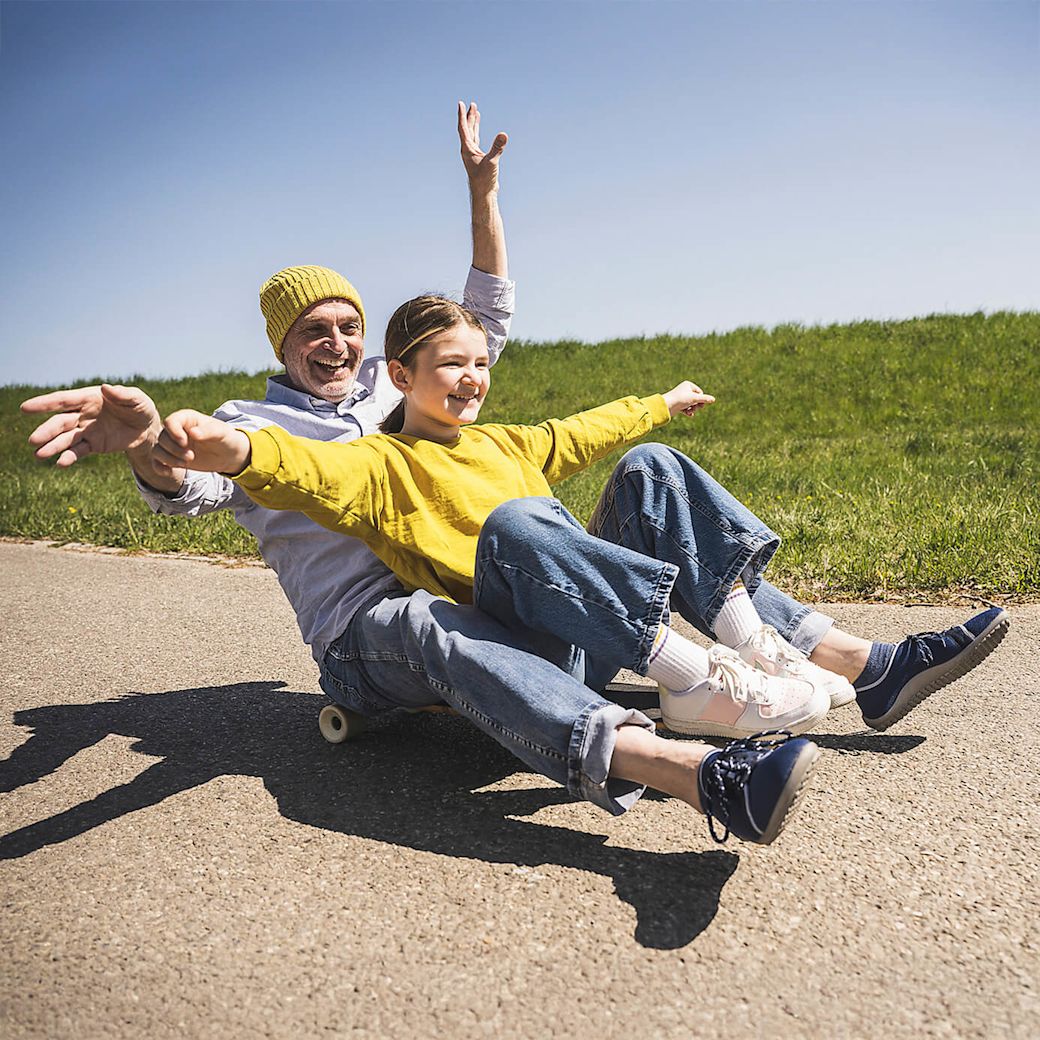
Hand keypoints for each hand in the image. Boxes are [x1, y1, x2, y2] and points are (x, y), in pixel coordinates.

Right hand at [21, 383, 161, 467]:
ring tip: (39, 455)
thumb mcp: (137, 399)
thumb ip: (123, 394)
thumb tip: (105, 388)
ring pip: (65, 439)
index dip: (44, 403)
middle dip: (46, 431)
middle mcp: (82, 414)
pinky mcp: (93, 445)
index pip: (63, 400)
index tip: (25, 408)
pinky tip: (61, 463)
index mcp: (88, 398)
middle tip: (33, 440)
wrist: (147, 428)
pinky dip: (69, 457)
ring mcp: (86, 430)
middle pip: (60, 422)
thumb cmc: (140, 408)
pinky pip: (78, 451)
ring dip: (52, 446)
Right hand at [152, 410, 250, 476]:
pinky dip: (160, 468)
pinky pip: (157, 462)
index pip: (170, 421)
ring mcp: (173, 444)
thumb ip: (208, 431)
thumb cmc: (226, 438)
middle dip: (174, 450)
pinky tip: (169, 472)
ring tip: (186, 464)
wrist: (229, 454)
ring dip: (168, 459)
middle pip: (162, 437)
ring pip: (158, 450)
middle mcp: (177, 430)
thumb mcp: (221, 433)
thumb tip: (192, 432)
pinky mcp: (173, 457)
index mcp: (187, 418)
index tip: (185, 443)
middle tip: (191, 457)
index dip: (174, 433)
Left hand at [458, 100, 506, 196]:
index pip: (463, 128)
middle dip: (469, 116)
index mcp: (467, 149)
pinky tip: (479, 130)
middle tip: (471, 104)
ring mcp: (473, 154)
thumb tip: (504, 135)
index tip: (461, 104)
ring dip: (473, 123)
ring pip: (472, 135)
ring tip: (475, 112)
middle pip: (467, 129)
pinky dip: (477, 133)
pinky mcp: (479, 159)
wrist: (484, 193)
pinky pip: (476, 141)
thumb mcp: (492, 162)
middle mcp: (468, 150)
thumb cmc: (485, 180)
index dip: (462, 116)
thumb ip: (497, 148)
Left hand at [662, 381, 715, 417]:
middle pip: (696, 399)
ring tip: (690, 412)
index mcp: (688, 385)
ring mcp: (681, 398)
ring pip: (692, 404)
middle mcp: (684, 390)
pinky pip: (686, 408)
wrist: (666, 406)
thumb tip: (714, 399)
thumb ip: (704, 399)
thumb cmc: (679, 399)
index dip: (701, 399)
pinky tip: (689, 414)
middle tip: (696, 408)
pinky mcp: (678, 405)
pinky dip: (688, 411)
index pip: (700, 392)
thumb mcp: (694, 399)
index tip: (699, 403)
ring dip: (692, 409)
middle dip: (697, 404)